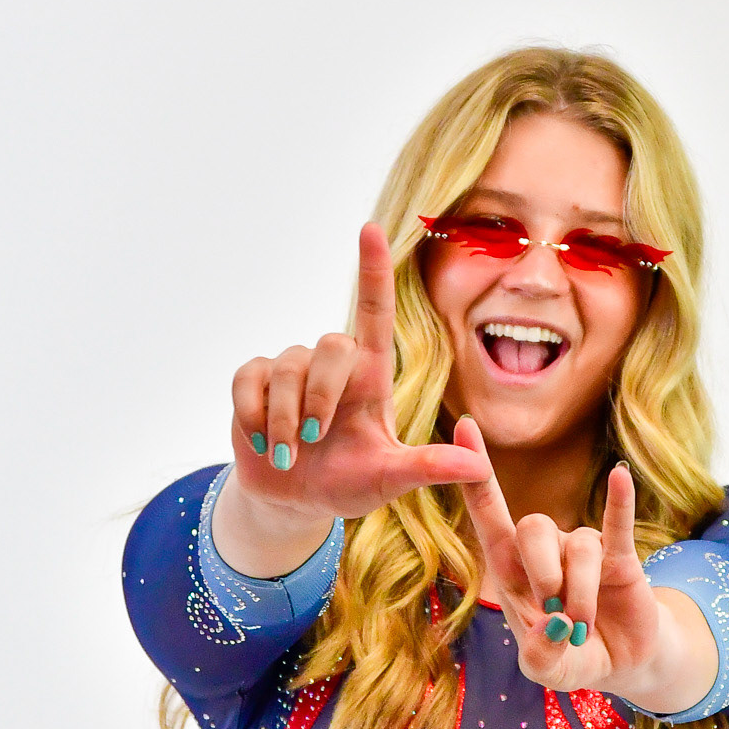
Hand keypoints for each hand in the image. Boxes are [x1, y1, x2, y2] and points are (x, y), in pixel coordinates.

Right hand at [228, 223, 489, 525]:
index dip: (373, 269)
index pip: (374, 311)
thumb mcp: (390, 479)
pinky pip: (248, 380)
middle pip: (330, 347)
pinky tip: (262, 443)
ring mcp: (291, 369)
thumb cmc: (349, 482)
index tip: (372, 228)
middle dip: (320, 397)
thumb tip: (480, 467)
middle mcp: (332, 364)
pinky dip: (252, 416)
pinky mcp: (253, 382)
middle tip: (313, 440)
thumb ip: (428, 468)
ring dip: (284, 418)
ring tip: (289, 455)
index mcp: (370, 375)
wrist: (295, 500)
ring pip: (286, 369)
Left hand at [451, 416, 694, 704]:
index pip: (489, 514)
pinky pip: (618, 524)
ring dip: (580, 592)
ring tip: (583, 626)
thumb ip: (540, 657)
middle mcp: (545, 550)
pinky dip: (619, 503)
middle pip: (532, 526)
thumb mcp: (546, 669)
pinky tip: (620, 477)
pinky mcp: (620, 557)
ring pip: (578, 547)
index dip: (476, 474)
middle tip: (555, 614)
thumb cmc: (571, 656)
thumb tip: (552, 629)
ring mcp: (583, 549)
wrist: (621, 662)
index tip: (464, 425)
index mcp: (512, 570)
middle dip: (542, 572)